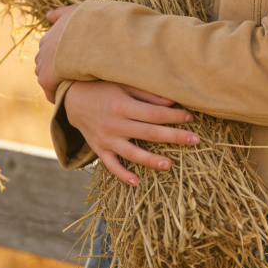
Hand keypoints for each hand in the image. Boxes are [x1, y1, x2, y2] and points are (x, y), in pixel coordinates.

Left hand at [35, 5, 79, 101]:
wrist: (90, 34)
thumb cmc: (87, 22)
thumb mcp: (74, 11)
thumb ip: (61, 13)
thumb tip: (48, 15)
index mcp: (48, 37)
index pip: (49, 51)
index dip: (60, 59)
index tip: (72, 64)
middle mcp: (42, 50)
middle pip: (45, 65)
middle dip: (55, 72)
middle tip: (72, 78)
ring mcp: (43, 64)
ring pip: (46, 78)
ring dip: (56, 84)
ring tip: (70, 90)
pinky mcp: (46, 77)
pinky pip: (50, 90)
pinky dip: (56, 96)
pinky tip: (66, 100)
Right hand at [63, 80, 199, 185]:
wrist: (72, 99)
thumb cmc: (103, 89)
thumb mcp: (124, 85)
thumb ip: (147, 95)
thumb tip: (172, 102)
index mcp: (122, 106)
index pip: (154, 114)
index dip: (174, 117)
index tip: (191, 118)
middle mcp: (114, 125)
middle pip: (149, 134)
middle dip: (174, 137)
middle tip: (196, 141)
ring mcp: (106, 140)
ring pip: (132, 153)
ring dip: (151, 160)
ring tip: (169, 165)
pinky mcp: (99, 150)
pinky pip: (111, 166)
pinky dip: (123, 175)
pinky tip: (136, 182)